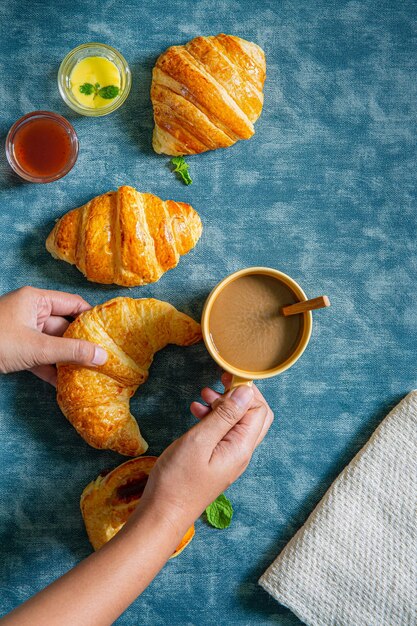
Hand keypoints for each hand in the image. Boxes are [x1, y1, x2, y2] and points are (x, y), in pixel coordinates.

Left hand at [0, 286, 106, 385]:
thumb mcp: (37, 347)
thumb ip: (71, 351)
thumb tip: (102, 356)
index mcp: (36, 300)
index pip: (73, 304)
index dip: (93, 317)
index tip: (110, 332)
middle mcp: (31, 312)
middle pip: (65, 326)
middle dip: (82, 343)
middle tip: (103, 357)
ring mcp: (22, 331)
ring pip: (53, 344)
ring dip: (67, 359)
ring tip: (89, 372)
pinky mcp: (15, 349)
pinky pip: (39, 357)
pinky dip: (51, 368)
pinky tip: (65, 383)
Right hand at [138, 373, 273, 531]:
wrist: (162, 514)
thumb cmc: (177, 480)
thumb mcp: (199, 441)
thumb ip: (224, 416)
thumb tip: (246, 392)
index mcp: (241, 448)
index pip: (259, 410)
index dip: (246, 391)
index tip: (225, 378)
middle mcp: (241, 453)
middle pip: (253, 416)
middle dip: (238, 396)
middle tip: (217, 384)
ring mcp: (229, 458)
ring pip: (237, 424)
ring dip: (223, 406)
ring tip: (201, 397)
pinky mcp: (216, 461)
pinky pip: (223, 434)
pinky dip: (212, 419)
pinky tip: (195, 413)